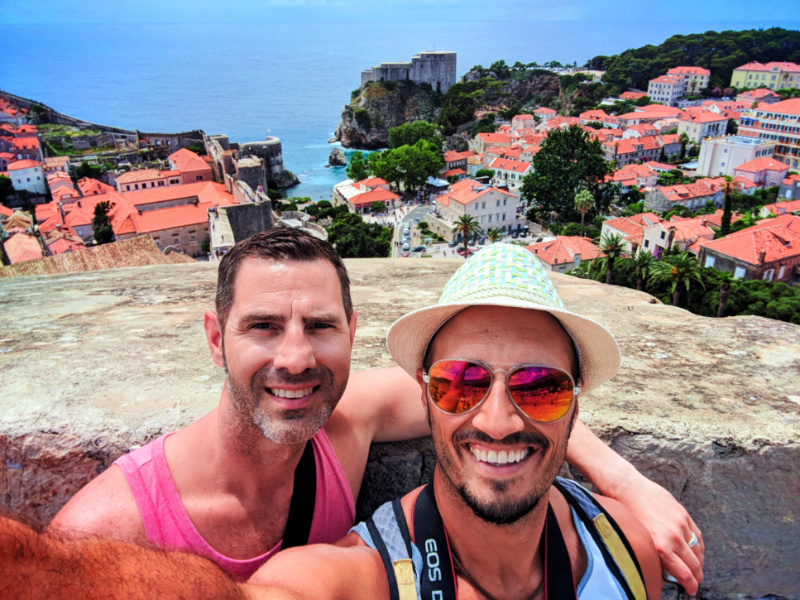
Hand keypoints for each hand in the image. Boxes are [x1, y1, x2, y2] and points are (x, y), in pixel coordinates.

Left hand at [612, 476, 703, 594]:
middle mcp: (672, 537)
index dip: (691, 586)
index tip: (691, 590)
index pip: (684, 574)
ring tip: (697, 568)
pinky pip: (698, 536)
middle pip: (694, 565)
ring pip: (698, 551)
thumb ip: (655, 555)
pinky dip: (700, 546)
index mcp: (659, 547)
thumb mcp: (639, 541)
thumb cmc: (629, 514)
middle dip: (697, 577)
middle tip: (695, 582)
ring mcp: (680, 525)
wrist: (629, 489)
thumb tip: (666, 570)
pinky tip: (697, 551)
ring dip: (700, 562)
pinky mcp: (684, 515)